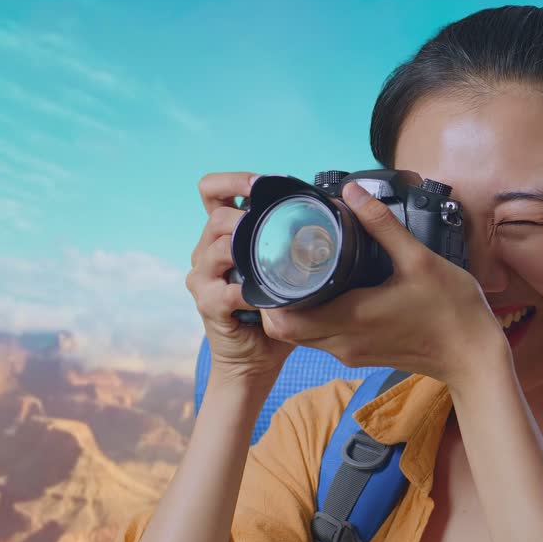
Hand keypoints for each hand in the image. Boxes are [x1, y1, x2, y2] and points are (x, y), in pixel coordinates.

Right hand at [186, 172, 296, 382]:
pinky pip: (227, 290)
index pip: (212, 193)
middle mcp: (206, 252)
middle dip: (247, 216)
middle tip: (277, 223)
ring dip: (248, 248)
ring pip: (218, 247)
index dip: (232, 181)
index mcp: (223, 237)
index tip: (260, 184)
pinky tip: (267, 297)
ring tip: (273, 258)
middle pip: (217, 217)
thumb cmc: (274, 312)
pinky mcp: (208, 304)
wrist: (254, 360)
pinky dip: (250, 292)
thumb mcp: (286, 271)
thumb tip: (339, 217)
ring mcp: (203, 278)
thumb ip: (296, 245)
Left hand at [258, 180, 506, 387]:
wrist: (473, 356)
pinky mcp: (361, 355)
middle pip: (285, 329)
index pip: (284, 321)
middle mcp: (344, 342)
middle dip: (277, 298)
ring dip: (295, 310)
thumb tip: (352, 191)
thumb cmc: (452, 311)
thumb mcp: (418, 259)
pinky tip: (330, 291)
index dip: (270, 295)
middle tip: (283, 262)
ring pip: (303, 336)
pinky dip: (315, 319)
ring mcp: (352, 352)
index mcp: (352, 318)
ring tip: (303, 273)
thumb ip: (381, 224)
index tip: (274, 263)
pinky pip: (323, 339)